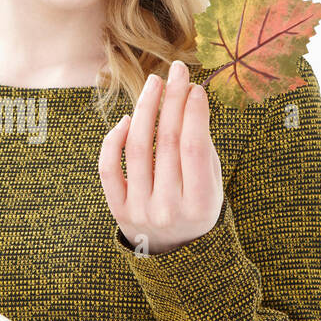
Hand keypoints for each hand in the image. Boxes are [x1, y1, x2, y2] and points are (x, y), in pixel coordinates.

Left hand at [98, 58, 223, 254]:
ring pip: (137, 149)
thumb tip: (189, 95)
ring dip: (146, 110)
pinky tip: (128, 118)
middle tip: (177, 71)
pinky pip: (109, 167)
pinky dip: (114, 140)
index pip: (195, 149)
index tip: (196, 87)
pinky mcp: (117, 208)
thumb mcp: (211, 184)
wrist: (171, 249)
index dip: (194, 113)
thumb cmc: (195, 205)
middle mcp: (168, 210)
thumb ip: (202, 147)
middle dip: (172, 101)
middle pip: (167, 143)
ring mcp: (140, 210)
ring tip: (154, 84)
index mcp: (201, 205)